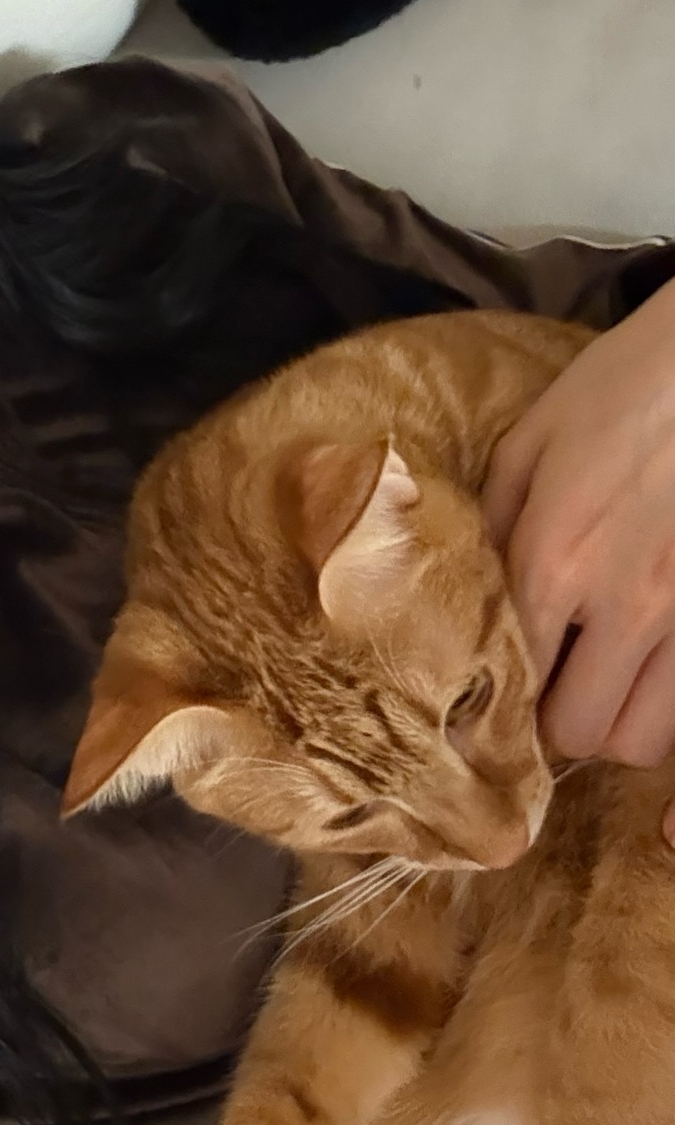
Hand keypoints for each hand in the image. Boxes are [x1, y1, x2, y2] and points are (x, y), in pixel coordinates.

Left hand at [484, 278, 674, 766]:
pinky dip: (667, 700)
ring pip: (648, 738)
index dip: (502, 703)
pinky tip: (649, 665)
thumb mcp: (532, 440)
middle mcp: (623, 605)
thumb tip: (471, 585)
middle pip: (584, 733)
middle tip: (557, 690)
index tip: (495, 699)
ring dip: (621, 721)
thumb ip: (495, 522)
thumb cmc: (625, 385)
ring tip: (608, 684)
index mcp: (554, 561)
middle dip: (564, 723)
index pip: (514, 684)